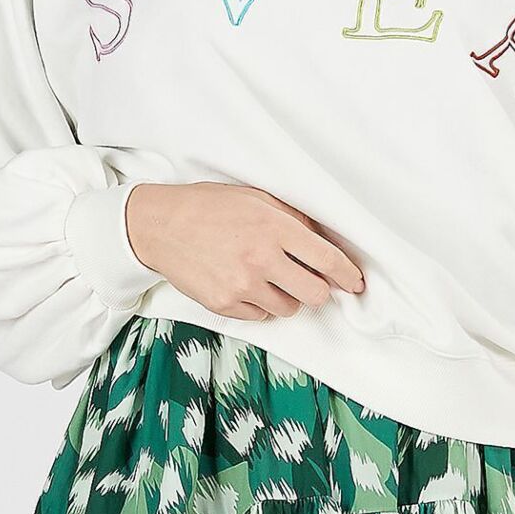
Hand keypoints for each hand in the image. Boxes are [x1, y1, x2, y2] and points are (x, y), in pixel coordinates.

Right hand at [125, 181, 365, 318]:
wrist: (159, 226)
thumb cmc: (209, 207)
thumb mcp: (256, 198)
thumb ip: (293, 219)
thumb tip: (324, 241)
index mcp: (274, 227)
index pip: (327, 259)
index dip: (348, 275)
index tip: (355, 282)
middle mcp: (261, 259)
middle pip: (316, 294)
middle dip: (319, 289)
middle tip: (310, 280)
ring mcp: (242, 285)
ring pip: (289, 308)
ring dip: (287, 297)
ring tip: (268, 276)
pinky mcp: (225, 304)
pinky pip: (261, 316)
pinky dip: (261, 304)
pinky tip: (246, 283)